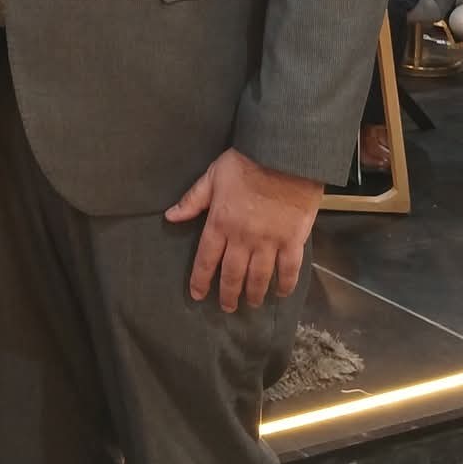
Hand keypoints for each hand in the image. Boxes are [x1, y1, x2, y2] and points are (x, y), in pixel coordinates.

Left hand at [165, 147, 322, 311]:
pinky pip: (289, 269)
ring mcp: (269, 242)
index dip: (201, 280)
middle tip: (227, 307)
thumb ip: (192, 200)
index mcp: (220, 223)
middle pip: (232, 274)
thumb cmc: (246, 162)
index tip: (198, 295)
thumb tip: (170, 216)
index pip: (206, 259)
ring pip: (259, 277)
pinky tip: (281, 293)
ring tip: (251, 303)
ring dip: (254, 294)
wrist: (284, 156)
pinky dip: (286, 284)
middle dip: (228, 294)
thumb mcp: (212, 176)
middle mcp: (243, 239)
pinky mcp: (293, 240)